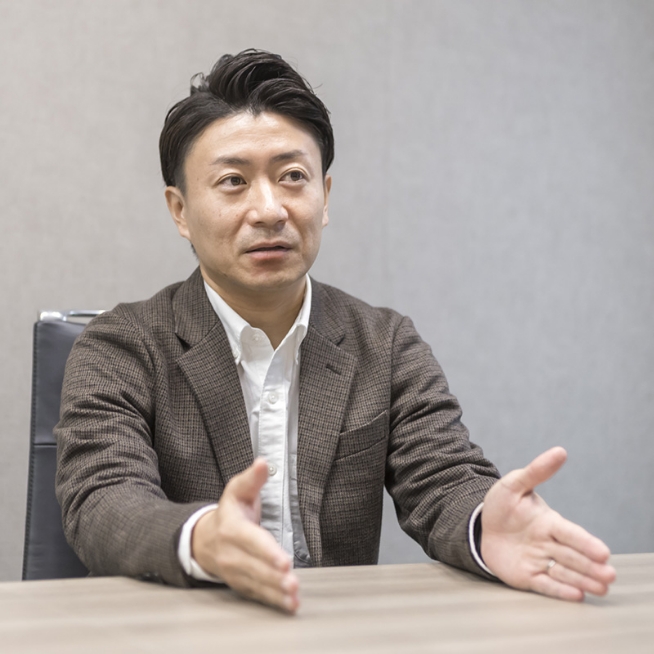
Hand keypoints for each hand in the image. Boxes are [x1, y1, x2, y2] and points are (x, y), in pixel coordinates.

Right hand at [191, 457, 298, 612]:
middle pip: (255, 567)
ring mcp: (235, 571)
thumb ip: (252, 478)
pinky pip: (258, 594)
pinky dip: (273, 602)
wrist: (203, 539)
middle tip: (292, 583)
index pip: (251, 541)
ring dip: (276, 592)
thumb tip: (263, 463)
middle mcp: (232, 553)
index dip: (267, 552)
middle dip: (274, 576)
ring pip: (257, 584)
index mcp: (233, 529)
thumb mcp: (237, 490)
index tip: (283, 560)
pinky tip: (289, 606)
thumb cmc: (229, 513)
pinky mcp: (242, 584)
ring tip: (293, 597)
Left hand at [480, 447, 615, 600]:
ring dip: (583, 580)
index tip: (603, 551)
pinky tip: (577, 596)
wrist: (480, 526)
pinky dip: (560, 590)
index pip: (569, 533)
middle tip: (609, 574)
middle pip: (572, 556)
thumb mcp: (514, 485)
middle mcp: (548, 543)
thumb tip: (560, 451)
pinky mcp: (527, 577)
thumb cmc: (502, 505)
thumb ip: (537, 471)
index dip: (585, 542)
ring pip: (565, 572)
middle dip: (591, 566)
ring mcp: (539, 561)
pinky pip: (545, 585)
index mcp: (548, 522)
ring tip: (602, 588)